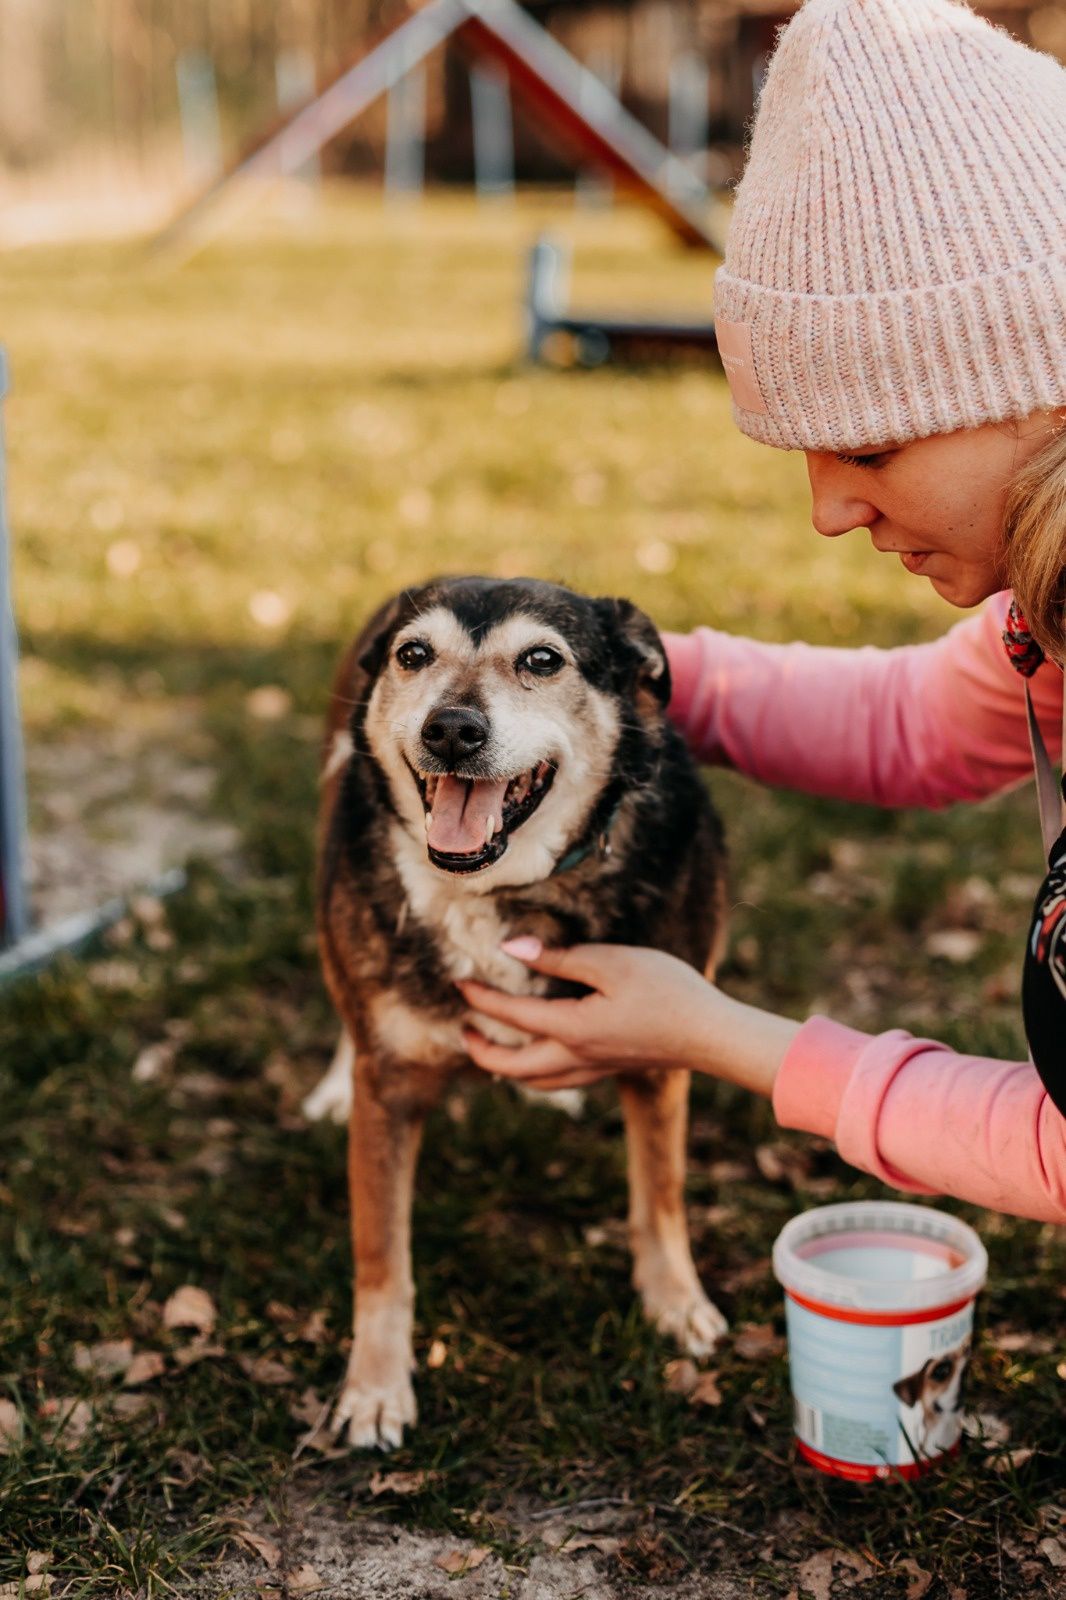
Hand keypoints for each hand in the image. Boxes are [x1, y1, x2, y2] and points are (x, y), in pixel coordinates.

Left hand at [458, 936, 794, 1094]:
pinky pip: (559, 1079)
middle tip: (465, 1029)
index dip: (481, 1000)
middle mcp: (577, 1057)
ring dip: (507, 1068)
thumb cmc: (668, 992)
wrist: (712, 1034)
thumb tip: (513, 948)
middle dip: (483, 1051)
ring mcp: (595, 1068)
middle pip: (513, 1068)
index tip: (459, 983)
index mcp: (572, 1028)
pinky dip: (536, 1072)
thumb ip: (561, 958)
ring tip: (493, 1049)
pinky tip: (542, 1055)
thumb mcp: (613, 962)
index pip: (512, 1016)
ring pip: (536, 1081)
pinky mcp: (611, 1069)